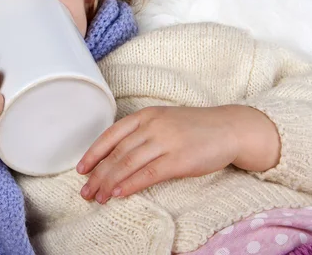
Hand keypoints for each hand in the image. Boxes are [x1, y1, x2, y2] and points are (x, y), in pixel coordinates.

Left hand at [76, 105, 279, 203]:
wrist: (230, 128)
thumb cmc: (195, 127)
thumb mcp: (164, 120)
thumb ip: (142, 133)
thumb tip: (116, 157)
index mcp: (146, 115)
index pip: (111, 134)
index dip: (93, 153)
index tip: (81, 169)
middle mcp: (152, 126)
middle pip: (117, 153)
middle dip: (98, 174)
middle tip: (86, 191)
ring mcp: (166, 141)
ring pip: (128, 164)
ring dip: (109, 182)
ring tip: (98, 197)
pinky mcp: (179, 159)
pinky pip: (148, 174)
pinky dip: (130, 185)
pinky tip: (118, 194)